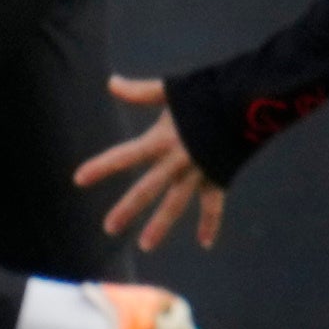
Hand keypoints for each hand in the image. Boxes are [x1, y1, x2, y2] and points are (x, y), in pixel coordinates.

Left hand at [72, 78, 226, 251]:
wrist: (248, 103)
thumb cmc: (208, 92)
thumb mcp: (171, 90)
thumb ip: (139, 92)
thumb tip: (111, 83)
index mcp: (161, 140)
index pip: (124, 156)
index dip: (101, 167)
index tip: (79, 179)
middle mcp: (177, 161)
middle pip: (147, 189)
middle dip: (128, 209)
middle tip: (109, 228)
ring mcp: (198, 173)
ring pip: (177, 203)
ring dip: (161, 225)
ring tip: (145, 245)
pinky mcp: (218, 177)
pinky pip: (214, 205)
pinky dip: (210, 223)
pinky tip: (205, 243)